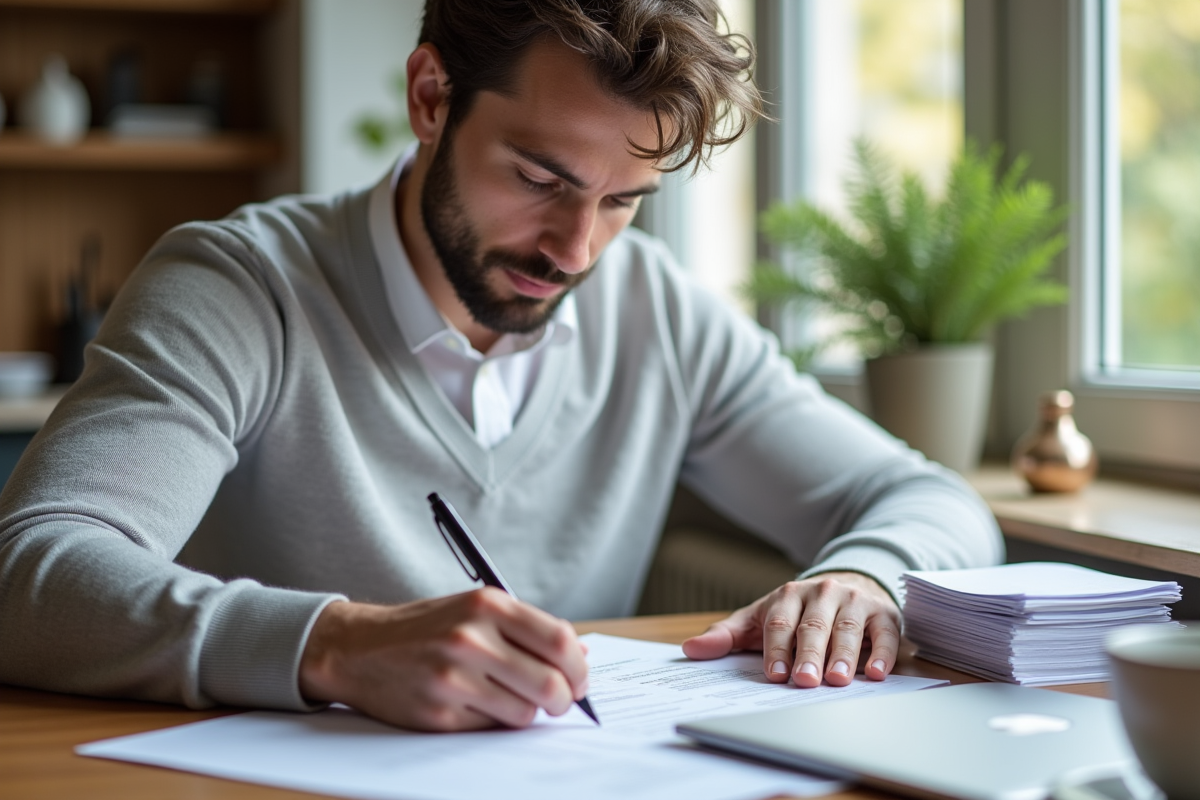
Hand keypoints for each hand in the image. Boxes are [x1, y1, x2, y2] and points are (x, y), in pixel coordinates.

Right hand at [298, 587, 589, 730]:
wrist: (359, 648)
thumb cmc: (427, 627)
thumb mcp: (476, 609)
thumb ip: (527, 628)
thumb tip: (581, 652)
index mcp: (487, 604)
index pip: (559, 640)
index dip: (579, 667)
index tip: (580, 679)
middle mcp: (470, 638)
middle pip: (550, 683)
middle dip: (565, 700)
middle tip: (560, 701)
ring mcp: (453, 678)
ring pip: (525, 713)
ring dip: (527, 712)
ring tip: (509, 698)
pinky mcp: (439, 713)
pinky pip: (491, 728)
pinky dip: (494, 721)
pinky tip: (476, 704)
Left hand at [681, 572, 900, 687]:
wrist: (848, 583)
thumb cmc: (797, 612)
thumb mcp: (759, 619)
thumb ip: (726, 635)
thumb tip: (690, 649)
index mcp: (788, 595)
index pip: (779, 623)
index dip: (776, 649)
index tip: (774, 674)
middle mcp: (822, 594)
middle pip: (813, 626)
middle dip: (808, 654)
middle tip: (805, 680)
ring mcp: (855, 602)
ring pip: (848, 630)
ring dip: (844, 656)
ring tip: (838, 680)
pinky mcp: (883, 614)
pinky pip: (884, 634)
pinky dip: (882, 653)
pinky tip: (877, 673)